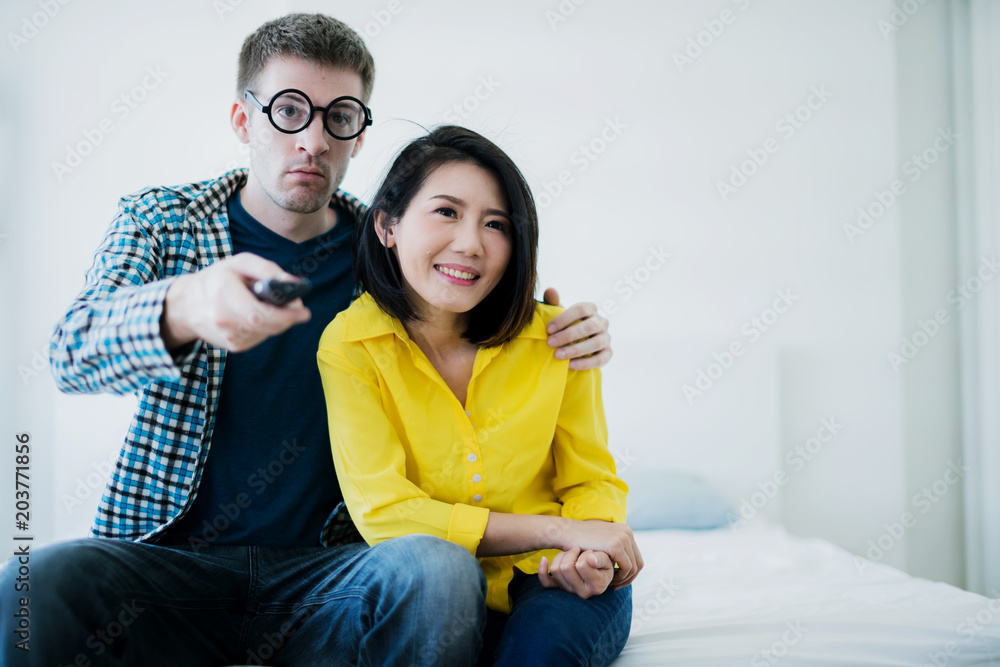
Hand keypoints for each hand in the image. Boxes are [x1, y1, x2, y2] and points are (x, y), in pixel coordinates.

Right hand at [162, 252, 310, 351]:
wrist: (187, 304)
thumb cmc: (217, 279)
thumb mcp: (239, 263)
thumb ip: (267, 270)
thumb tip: (292, 283)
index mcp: (223, 294)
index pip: (259, 314)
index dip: (286, 315)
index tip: (303, 311)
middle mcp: (223, 319)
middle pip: (267, 327)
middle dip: (288, 318)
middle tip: (298, 310)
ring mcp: (227, 336)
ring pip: (267, 333)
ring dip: (278, 322)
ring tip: (273, 307)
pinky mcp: (233, 346)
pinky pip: (260, 338)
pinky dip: (267, 328)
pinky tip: (259, 317)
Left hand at [538, 547, 614, 598]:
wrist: (598, 571)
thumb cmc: (602, 564)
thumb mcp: (607, 560)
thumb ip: (601, 559)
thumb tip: (590, 559)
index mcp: (596, 586)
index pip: (582, 565)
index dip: (585, 554)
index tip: (591, 552)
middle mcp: (582, 593)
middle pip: (566, 568)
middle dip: (572, 553)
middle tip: (580, 551)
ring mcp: (569, 591)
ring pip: (555, 569)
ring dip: (562, 556)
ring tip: (572, 554)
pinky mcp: (559, 588)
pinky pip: (545, 582)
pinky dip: (542, 570)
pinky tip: (544, 559)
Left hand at [542, 287, 611, 370]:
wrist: (575, 344)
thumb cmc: (565, 325)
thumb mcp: (558, 314)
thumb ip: (553, 302)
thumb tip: (550, 290)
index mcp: (591, 309)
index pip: (581, 309)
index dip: (564, 319)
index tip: (548, 329)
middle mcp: (601, 322)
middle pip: (588, 327)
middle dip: (567, 335)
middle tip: (550, 343)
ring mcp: (606, 338)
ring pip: (595, 343)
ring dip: (575, 350)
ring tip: (557, 355)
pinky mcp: (608, 353)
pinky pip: (600, 359)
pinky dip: (584, 363)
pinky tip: (569, 365)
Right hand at [555, 518, 642, 589]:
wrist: (566, 532)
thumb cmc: (580, 541)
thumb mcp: (602, 542)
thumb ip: (613, 548)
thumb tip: (623, 561)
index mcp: (625, 530)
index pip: (636, 556)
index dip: (630, 572)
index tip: (618, 581)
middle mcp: (627, 531)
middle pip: (638, 562)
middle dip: (629, 578)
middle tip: (616, 586)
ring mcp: (623, 537)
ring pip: (634, 567)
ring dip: (624, 579)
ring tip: (611, 584)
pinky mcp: (616, 545)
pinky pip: (627, 568)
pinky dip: (620, 577)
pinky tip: (609, 580)